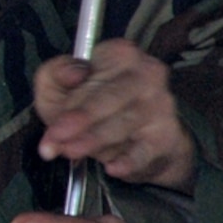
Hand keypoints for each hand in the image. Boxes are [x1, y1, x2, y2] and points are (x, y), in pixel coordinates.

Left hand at [34, 40, 194, 190]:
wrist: (136, 146)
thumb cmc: (90, 107)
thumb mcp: (60, 87)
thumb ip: (55, 74)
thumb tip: (74, 74)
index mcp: (118, 54)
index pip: (94, 72)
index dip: (72, 98)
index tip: (55, 124)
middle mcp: (146, 73)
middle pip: (112, 95)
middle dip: (82, 118)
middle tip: (57, 136)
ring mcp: (160, 104)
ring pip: (125, 122)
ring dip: (95, 139)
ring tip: (70, 151)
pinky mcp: (167, 135)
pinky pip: (147, 149)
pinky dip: (130, 160)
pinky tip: (113, 167)